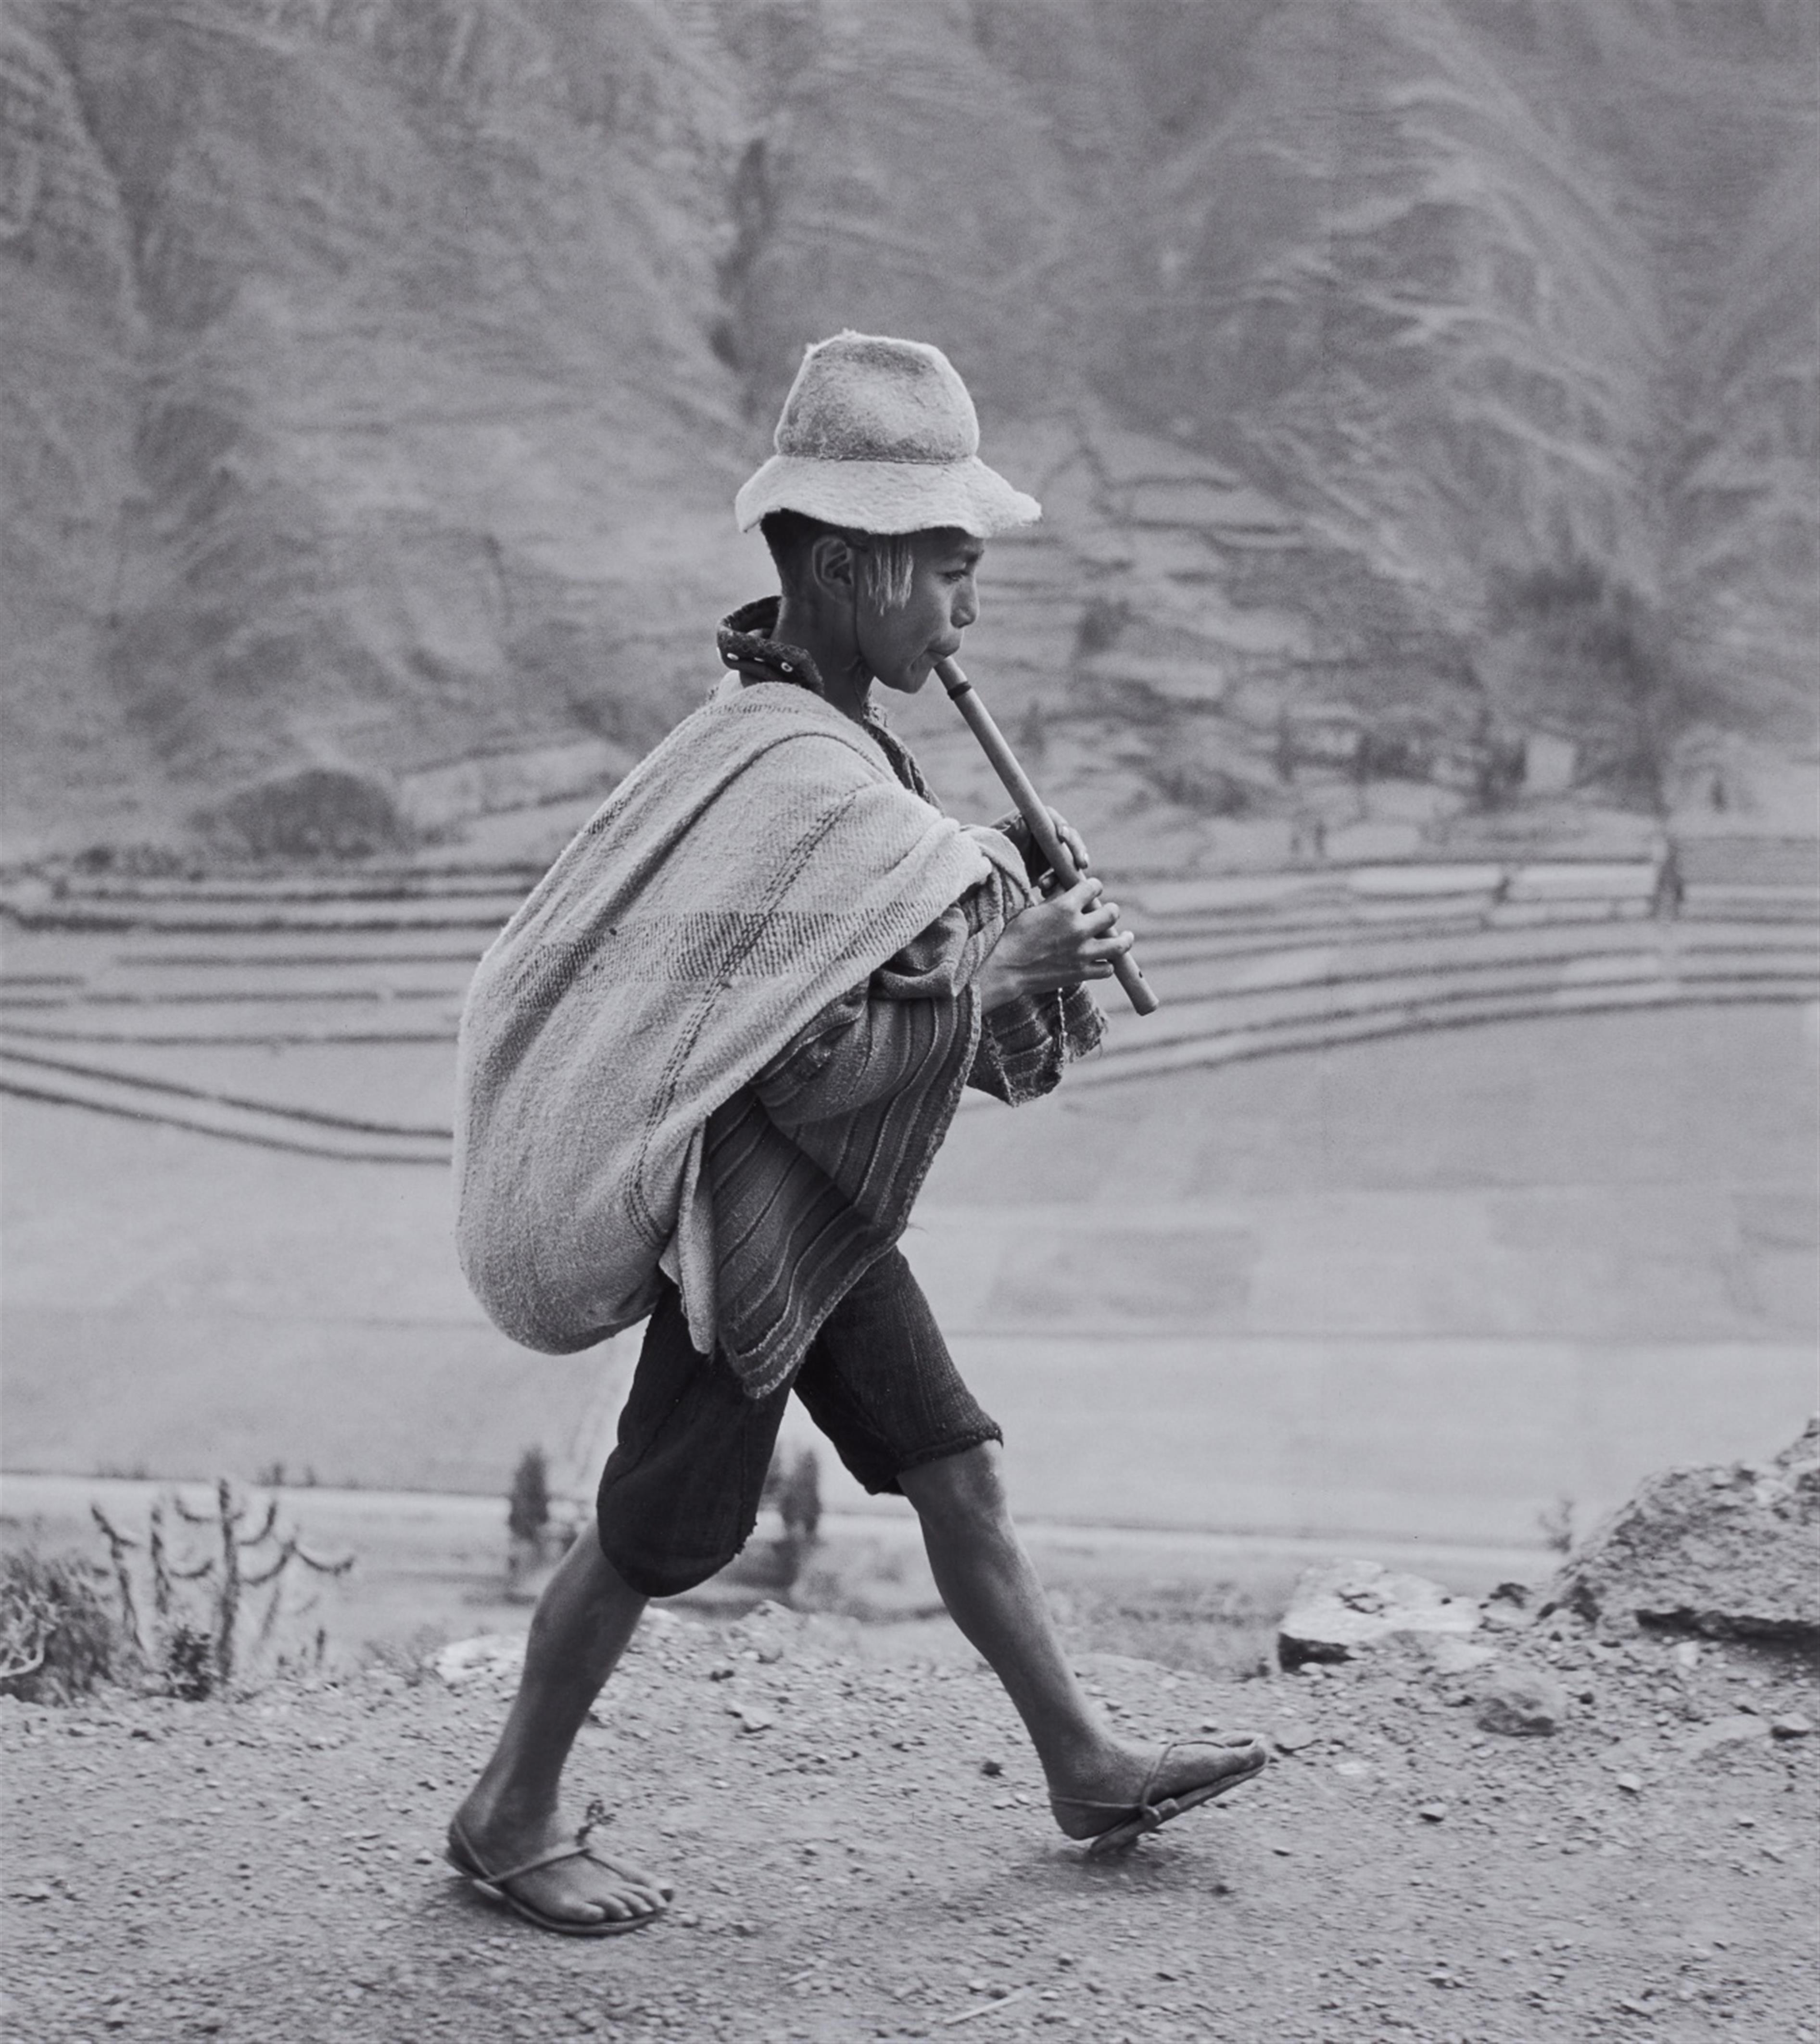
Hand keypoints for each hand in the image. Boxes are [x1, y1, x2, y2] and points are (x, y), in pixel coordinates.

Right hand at [975, 877, 1132, 1012]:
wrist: (1006, 970)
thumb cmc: (1014, 937)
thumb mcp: (1033, 910)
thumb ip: (1055, 900)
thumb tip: (1067, 889)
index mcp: (1065, 907)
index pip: (1093, 887)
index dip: (1093, 886)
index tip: (1092, 890)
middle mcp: (1078, 928)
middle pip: (1112, 913)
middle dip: (1110, 910)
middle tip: (1109, 913)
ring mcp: (1082, 952)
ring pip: (1119, 944)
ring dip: (1125, 939)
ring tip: (1127, 937)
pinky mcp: (1081, 973)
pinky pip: (1107, 969)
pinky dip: (1107, 965)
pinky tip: (1104, 961)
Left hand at [997, 808, 1091, 890]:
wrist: (988, 873)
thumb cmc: (989, 851)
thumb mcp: (996, 842)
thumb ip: (1009, 832)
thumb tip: (1022, 820)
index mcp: (1032, 821)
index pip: (1051, 819)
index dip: (1060, 825)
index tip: (1062, 836)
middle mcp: (1045, 834)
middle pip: (1068, 837)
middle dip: (1077, 850)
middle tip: (1082, 864)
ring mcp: (1050, 851)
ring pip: (1069, 857)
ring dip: (1069, 870)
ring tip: (1052, 885)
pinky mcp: (1052, 867)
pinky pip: (1063, 873)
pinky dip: (1060, 882)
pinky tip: (1047, 891)